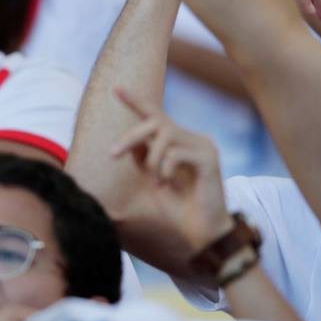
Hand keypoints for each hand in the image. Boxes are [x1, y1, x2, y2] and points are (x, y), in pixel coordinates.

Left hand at [109, 89, 232, 251]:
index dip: (135, 101)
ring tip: (156, 182)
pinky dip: (164, 169)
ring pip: (165, 135)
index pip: (156, 115)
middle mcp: (194, 139)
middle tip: (112, 154)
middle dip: (130, 136)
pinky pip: (176, 153)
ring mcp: (204, 146)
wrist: (203, 232)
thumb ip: (142, 158)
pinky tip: (167, 185)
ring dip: (151, 160)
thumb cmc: (178, 207)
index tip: (115, 88)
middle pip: (156, 121)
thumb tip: (130, 140)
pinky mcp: (209, 160)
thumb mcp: (152, 178)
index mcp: (181, 142)